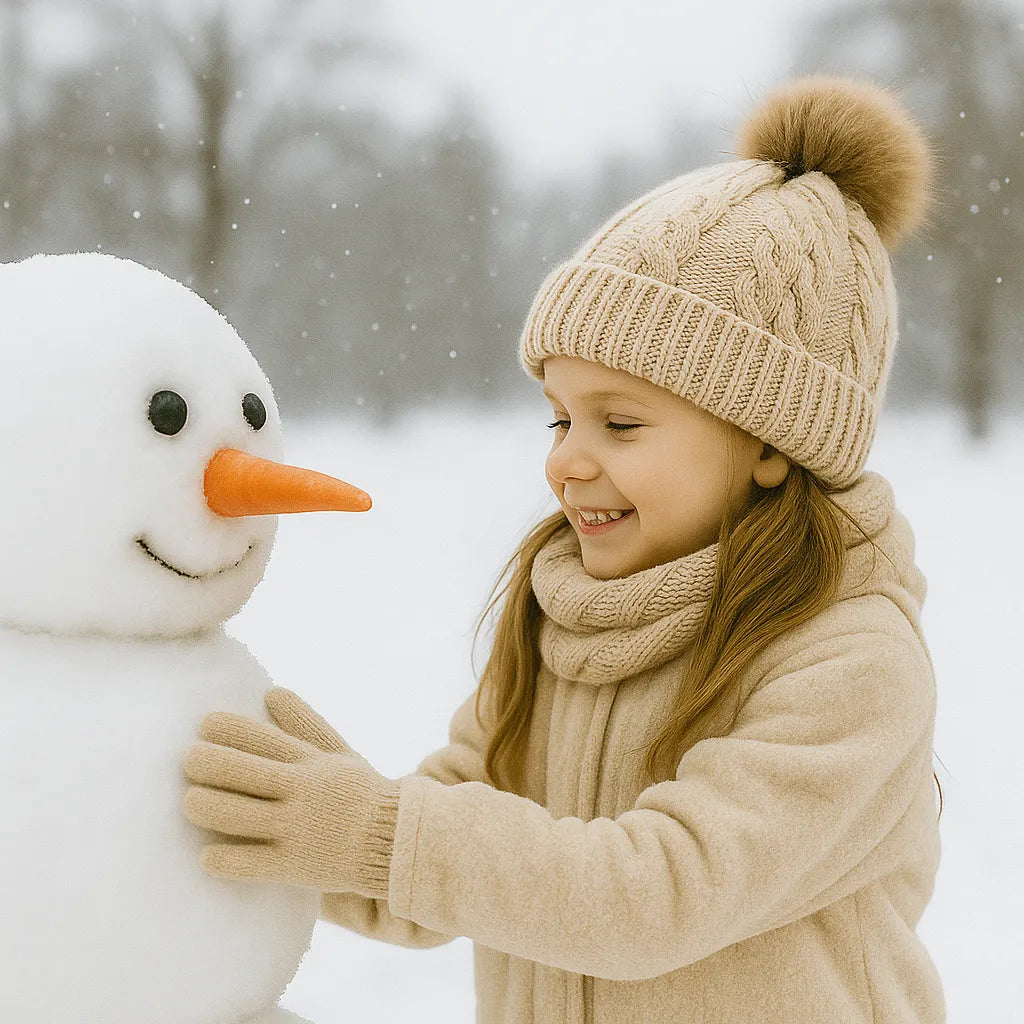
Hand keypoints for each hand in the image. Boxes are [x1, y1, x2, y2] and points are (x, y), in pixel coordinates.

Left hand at [182, 688, 401, 897]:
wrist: (397, 843)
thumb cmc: (362, 795)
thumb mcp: (339, 754)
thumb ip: (305, 724)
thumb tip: (273, 692)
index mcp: (311, 761)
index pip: (261, 737)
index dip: (227, 728)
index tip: (204, 724)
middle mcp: (301, 790)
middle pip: (238, 770)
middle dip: (204, 762)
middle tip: (189, 760)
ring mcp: (296, 828)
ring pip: (233, 814)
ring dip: (203, 804)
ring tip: (190, 801)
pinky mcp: (294, 866)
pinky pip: (246, 863)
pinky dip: (221, 858)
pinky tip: (207, 854)